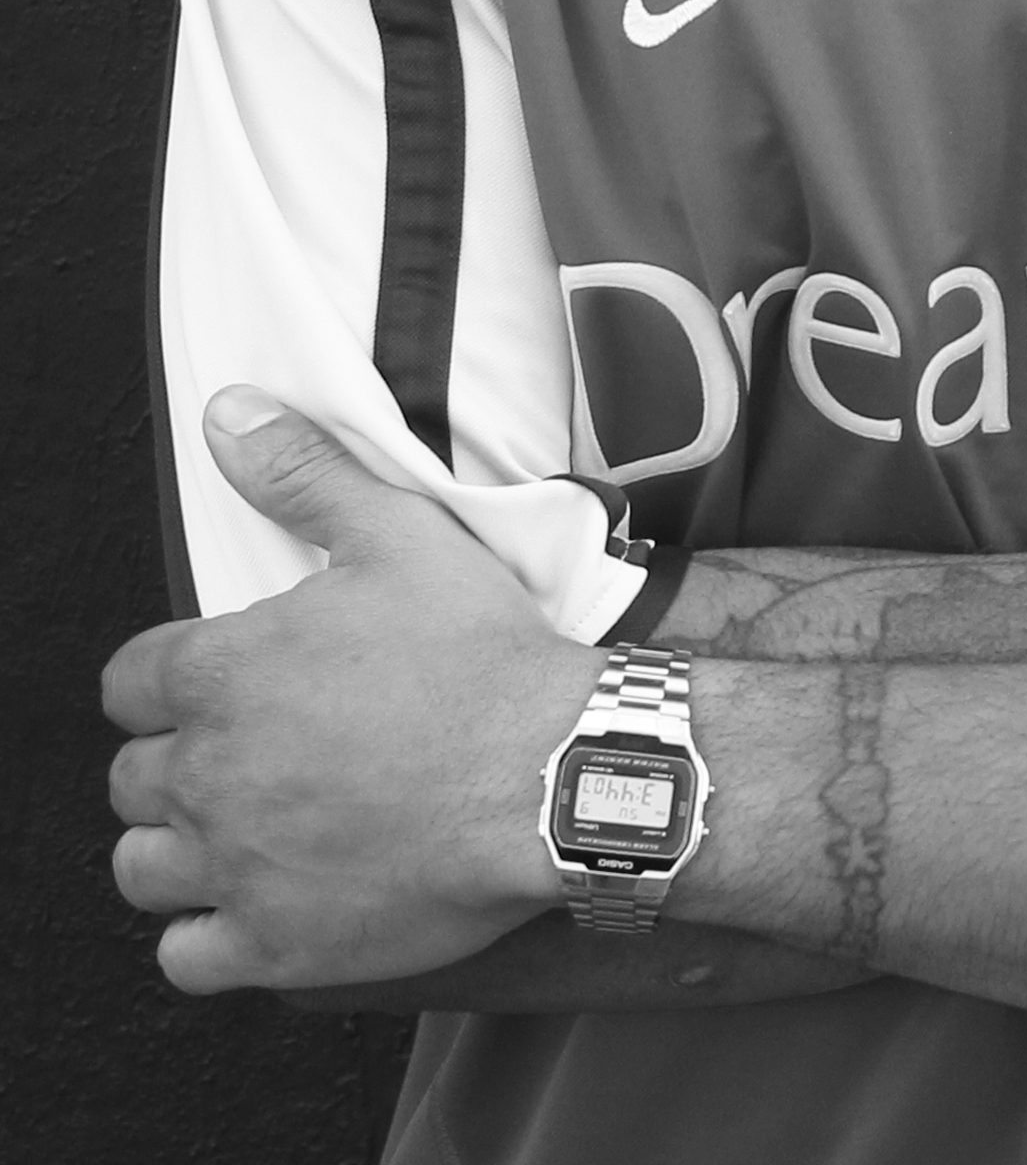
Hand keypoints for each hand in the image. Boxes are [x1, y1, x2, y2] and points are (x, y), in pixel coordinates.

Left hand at [104, 390, 584, 993]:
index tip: (221, 680)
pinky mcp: (269, 944)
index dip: (172, 677)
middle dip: (181, 759)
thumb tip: (228, 414)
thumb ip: (301, 473)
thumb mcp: (401, 534)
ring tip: (248, 822)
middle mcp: (208, 774)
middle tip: (257, 746)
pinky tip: (262, 895)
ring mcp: (234, 867)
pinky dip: (210, 930)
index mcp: (223, 674)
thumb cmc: (482, 654)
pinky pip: (187, 952)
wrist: (555, 771)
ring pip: (144, 865)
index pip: (131, 681)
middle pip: (134, 777)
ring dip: (181, 843)